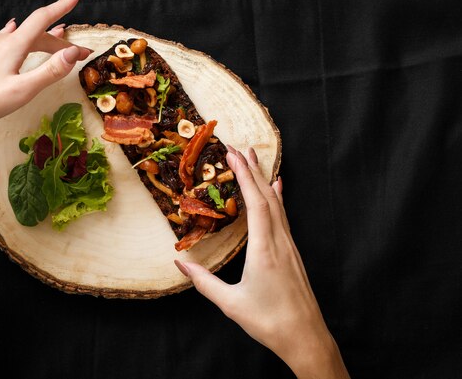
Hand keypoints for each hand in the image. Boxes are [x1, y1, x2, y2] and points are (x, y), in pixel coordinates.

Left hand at [0, 0, 90, 143]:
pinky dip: (14, 45)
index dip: (61, 7)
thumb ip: (49, 71)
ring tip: (48, 48)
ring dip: (36, 44)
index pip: (42, 19)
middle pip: (33, 34)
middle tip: (76, 54)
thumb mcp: (22, 91)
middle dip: (57, 43)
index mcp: (11, 46)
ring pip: (15, 40)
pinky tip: (10, 45)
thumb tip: (72, 53)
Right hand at [175, 147, 348, 378]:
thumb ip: (204, 281)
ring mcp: (290, 246)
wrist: (306, 338)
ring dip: (265, 180)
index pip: (256, 202)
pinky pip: (284, 216)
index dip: (244, 176)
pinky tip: (278, 190)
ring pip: (278, 204)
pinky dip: (278, 197)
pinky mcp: (293, 253)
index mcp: (265, 250)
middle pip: (268, 197)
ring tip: (255, 160)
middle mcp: (280, 242)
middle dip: (253, 170)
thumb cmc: (269, 322)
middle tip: (240, 148)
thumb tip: (179, 263)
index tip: (233, 155)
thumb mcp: (231, 303)